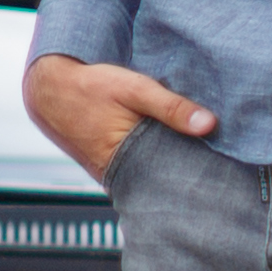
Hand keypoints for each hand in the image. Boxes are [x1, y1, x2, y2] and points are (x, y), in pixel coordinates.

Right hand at [22, 53, 214, 180]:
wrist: (48, 89)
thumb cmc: (89, 87)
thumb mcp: (134, 89)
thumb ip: (171, 107)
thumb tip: (209, 124)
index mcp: (126, 162)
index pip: (172, 182)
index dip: (197, 179)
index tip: (223, 175)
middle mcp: (118, 175)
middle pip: (163, 183)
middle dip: (186, 175)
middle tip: (217, 169)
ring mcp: (112, 173)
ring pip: (150, 177)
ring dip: (169, 167)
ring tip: (197, 160)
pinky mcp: (109, 166)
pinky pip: (138, 170)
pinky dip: (153, 162)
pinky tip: (169, 152)